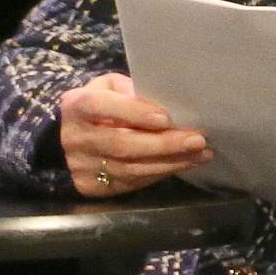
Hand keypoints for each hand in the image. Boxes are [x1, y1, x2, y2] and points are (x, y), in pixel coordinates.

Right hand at [59, 72, 212, 196]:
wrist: (74, 137)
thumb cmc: (102, 104)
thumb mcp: (112, 87)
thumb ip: (132, 92)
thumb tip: (167, 104)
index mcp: (76, 106)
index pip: (103, 107)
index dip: (134, 112)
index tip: (166, 118)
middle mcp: (74, 138)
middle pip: (122, 144)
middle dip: (163, 144)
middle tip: (197, 140)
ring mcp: (81, 166)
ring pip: (130, 168)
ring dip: (170, 162)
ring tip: (200, 154)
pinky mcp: (91, 187)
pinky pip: (131, 183)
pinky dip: (160, 173)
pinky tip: (181, 164)